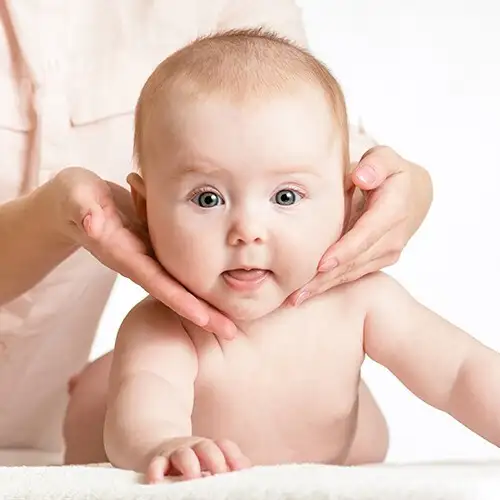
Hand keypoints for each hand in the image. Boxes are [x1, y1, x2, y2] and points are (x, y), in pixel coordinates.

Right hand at [51, 167, 235, 338]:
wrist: (75, 202)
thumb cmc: (73, 197)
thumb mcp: (75, 198)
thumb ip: (82, 209)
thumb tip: (92, 222)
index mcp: (123, 254)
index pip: (156, 282)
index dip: (180, 301)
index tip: (205, 319)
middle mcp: (138, 262)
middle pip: (173, 292)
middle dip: (201, 313)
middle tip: (231, 332)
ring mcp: (148, 256)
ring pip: (180, 284)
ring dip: (204, 302)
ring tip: (233, 319)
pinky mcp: (154, 246)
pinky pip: (180, 268)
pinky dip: (200, 279)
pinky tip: (222, 286)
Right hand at [147, 437, 249, 482]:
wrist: (158, 446)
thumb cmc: (192, 459)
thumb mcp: (209, 459)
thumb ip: (227, 463)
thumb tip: (248, 471)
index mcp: (210, 447)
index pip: (225, 446)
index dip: (234, 457)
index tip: (242, 471)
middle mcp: (194, 447)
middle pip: (207, 447)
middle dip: (215, 460)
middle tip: (221, 475)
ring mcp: (175, 453)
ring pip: (183, 454)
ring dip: (190, 465)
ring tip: (194, 478)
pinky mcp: (157, 461)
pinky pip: (155, 465)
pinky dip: (156, 471)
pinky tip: (157, 482)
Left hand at [288, 146, 432, 304]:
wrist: (412, 194)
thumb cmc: (386, 172)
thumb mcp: (385, 158)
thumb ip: (376, 164)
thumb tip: (361, 177)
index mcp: (394, 207)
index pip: (368, 232)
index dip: (345, 249)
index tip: (322, 264)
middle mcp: (394, 235)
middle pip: (357, 260)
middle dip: (327, 277)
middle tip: (297, 292)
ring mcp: (389, 251)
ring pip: (353, 272)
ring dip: (326, 286)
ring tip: (297, 298)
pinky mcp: (380, 260)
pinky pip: (354, 274)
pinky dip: (331, 284)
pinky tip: (309, 294)